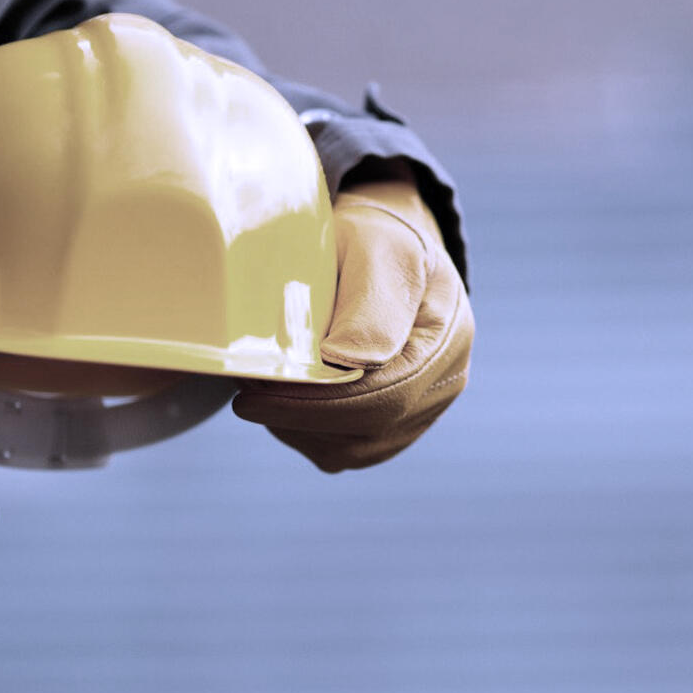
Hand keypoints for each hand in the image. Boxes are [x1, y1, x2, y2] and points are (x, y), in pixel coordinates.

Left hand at [232, 173, 472, 471]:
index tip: (258, 394)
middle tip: (245, 396)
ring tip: (264, 388)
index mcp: (447, 338)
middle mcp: (442, 385)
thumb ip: (371, 305)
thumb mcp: (376, 250)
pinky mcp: (390, 428)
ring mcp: (419, 412)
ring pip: (352, 449)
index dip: (319, 403)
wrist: (380, 251)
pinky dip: (305, 431)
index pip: (387, 395)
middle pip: (371, 430)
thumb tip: (350, 361)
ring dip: (299, 426)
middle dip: (299, 416)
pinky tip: (285, 398)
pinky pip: (344, 450)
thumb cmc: (373, 242)